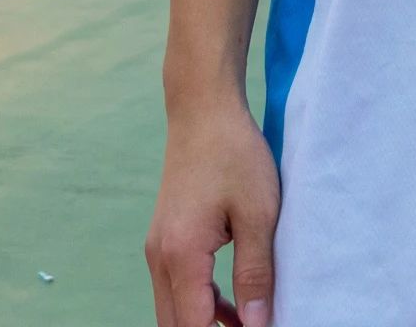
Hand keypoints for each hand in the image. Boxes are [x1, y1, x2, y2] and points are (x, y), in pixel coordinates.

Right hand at [144, 96, 279, 326]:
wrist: (203, 109)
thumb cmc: (234, 153)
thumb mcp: (258, 212)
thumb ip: (256, 272)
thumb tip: (258, 324)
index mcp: (181, 256)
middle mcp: (160, 259)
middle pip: (177, 325)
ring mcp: (158, 249)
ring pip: (174, 310)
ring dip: (204, 324)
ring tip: (248, 323)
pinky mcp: (164, 239)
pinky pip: (176, 288)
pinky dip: (199, 304)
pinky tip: (231, 305)